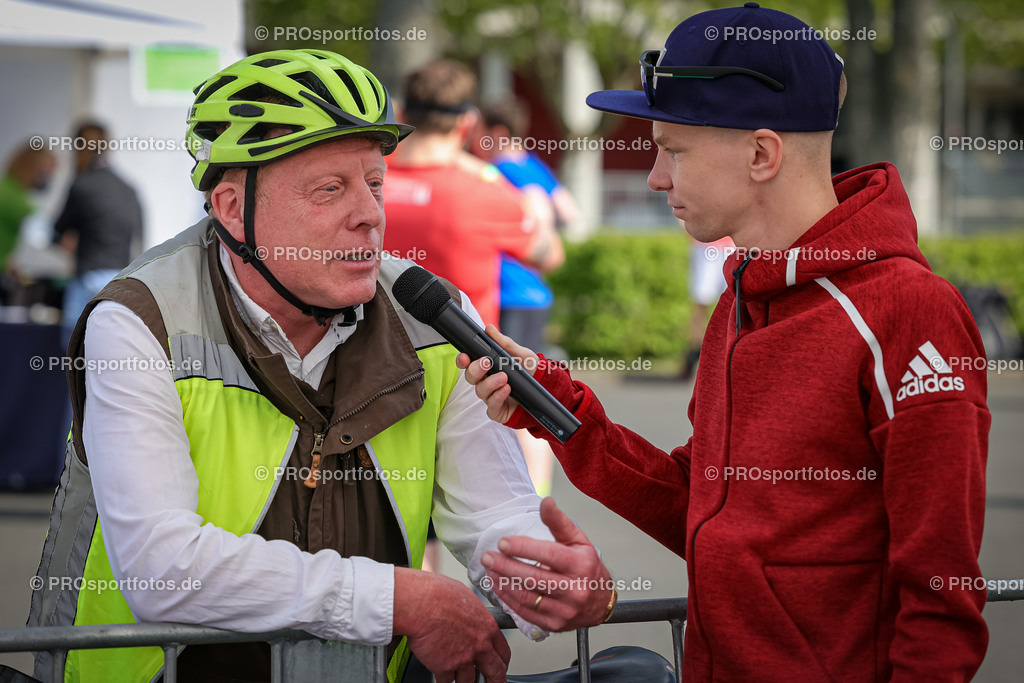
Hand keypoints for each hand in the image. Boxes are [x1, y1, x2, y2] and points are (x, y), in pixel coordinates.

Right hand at [393, 568, 509, 682]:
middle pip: (495, 672)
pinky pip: (446, 681)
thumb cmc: (438, 595)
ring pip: (469, 681)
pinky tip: (439, 670)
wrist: (420, 604)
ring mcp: (463, 659)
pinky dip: (442, 678)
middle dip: (495, 681)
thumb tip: (470, 615)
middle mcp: (479, 646)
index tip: (500, 666)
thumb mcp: (466, 597)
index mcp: (487, 627)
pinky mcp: (445, 668)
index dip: (502, 662)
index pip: (503, 652)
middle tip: (492, 682)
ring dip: (463, 678)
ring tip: (457, 672)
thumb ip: (472, 613)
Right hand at [455, 325, 538, 423]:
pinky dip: (497, 397)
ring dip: (490, 383)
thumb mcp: (520, 353)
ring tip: (504, 377)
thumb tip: (489, 329)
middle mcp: (485, 381)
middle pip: (470, 378)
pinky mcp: (497, 410)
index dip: (463, 360)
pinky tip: (506, 390)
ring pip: (480, 391)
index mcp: (487, 367)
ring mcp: (490, 396)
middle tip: (486, 363)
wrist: (545, 387)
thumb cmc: (529, 370)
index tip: (465, 356)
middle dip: (475, 370)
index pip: (468, 364)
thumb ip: (504, 343)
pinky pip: (491, 407)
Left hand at [482, 497, 612, 631]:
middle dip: (506, 566)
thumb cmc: (587, 567)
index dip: (524, 548)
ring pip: (526, 597)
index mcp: (581, 565)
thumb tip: (546, 501)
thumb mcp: (578, 540)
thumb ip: (559, 522)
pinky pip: (525, 612)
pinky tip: (498, 585)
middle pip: (534, 578)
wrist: (601, 603)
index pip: (549, 554)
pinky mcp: (554, 624)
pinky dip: (508, 598)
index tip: (503, 542)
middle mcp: (574, 590)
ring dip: (503, 582)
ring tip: (489, 569)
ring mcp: (564, 610)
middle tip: (487, 557)